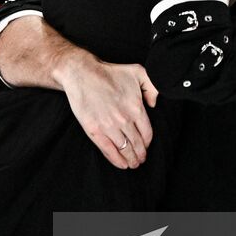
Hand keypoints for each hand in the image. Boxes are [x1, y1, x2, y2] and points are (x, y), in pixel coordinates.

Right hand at [54, 54, 159, 168]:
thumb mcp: (138, 71)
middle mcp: (124, 120)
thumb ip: (152, 86)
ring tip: (133, 164)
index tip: (146, 147)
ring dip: (131, 160)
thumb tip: (153, 104)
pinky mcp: (94, 130)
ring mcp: (109, 126)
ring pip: (125, 150)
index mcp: (136, 108)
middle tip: (140, 160)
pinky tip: (122, 164)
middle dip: (140, 155)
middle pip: (137, 144)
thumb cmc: (108, 72)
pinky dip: (116, 160)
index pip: (147, 133)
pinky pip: (108, 151)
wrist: (81, 74)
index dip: (147, 143)